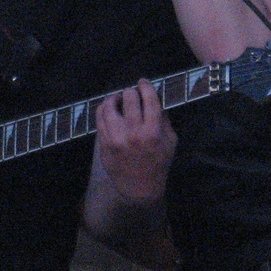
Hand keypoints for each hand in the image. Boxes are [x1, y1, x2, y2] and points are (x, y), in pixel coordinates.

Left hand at [94, 79, 175, 203]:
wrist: (140, 187)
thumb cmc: (158, 163)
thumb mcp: (171, 142)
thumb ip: (164, 119)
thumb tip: (155, 99)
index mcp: (153, 132)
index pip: (149, 99)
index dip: (146, 86)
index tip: (143, 82)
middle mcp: (133, 133)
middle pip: (128, 98)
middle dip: (131, 91)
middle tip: (132, 93)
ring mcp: (116, 138)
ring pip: (109, 105)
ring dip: (114, 98)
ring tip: (118, 99)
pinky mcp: (104, 143)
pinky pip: (99, 118)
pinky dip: (104, 109)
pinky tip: (109, 109)